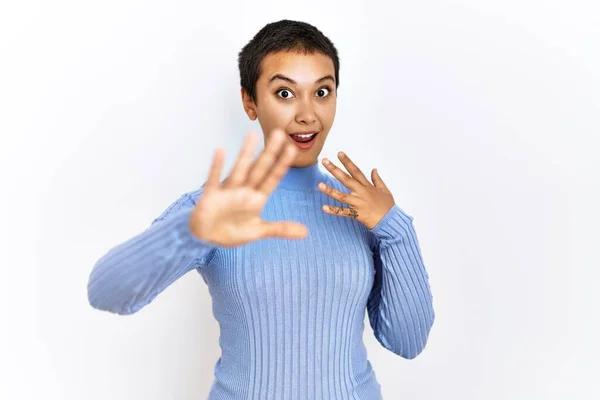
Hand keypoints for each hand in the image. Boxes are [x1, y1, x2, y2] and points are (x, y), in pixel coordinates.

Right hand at [190, 130, 307, 246]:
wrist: (206, 236)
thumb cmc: (232, 231)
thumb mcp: (258, 231)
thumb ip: (280, 229)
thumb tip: (305, 232)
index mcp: (256, 198)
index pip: (273, 178)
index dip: (282, 165)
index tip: (292, 149)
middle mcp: (244, 190)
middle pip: (259, 169)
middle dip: (269, 153)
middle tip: (279, 133)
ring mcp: (228, 191)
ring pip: (239, 169)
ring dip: (245, 153)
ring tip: (253, 135)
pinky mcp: (211, 195)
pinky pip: (214, 178)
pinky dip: (217, 166)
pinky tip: (220, 150)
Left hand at [318, 152, 395, 229]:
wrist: (391, 221)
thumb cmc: (388, 206)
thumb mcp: (385, 190)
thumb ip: (377, 180)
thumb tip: (374, 169)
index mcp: (367, 186)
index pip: (356, 171)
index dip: (347, 162)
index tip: (339, 153)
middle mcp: (361, 193)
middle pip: (346, 179)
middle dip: (335, 170)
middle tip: (324, 161)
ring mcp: (359, 203)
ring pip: (342, 196)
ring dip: (330, 190)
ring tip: (319, 185)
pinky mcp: (357, 214)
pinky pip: (343, 212)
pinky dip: (334, 210)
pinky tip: (324, 207)